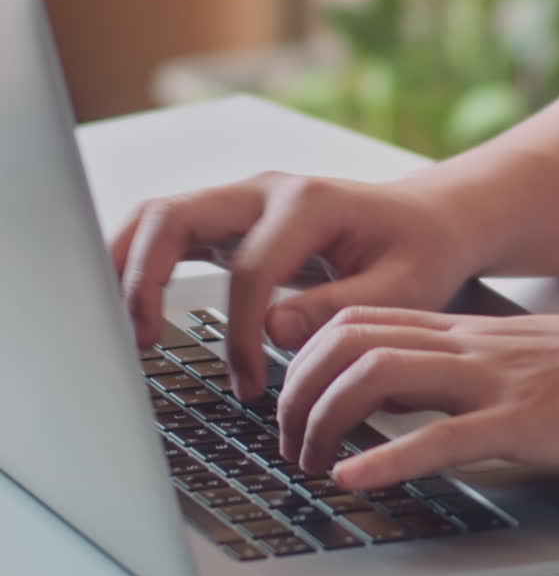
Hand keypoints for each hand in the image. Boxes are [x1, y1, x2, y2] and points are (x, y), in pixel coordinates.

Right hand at [111, 171, 473, 397]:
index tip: (251, 385)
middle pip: (174, 217)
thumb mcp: (404, 288)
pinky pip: (168, 232)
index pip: (248, 269)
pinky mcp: (231, 220)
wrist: (430, 219)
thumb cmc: (421, 252)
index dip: (240, 333)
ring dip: (125, 265)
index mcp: (308, 203)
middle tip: (138, 344)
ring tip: (110, 328)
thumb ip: (340, 308)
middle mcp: (264, 191)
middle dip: (144, 280)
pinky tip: (124, 306)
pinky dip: (138, 263)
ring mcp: (242, 200)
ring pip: (158, 216)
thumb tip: (272, 333)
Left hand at [275, 307, 558, 489]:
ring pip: (379, 375)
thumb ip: (463, 364)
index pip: (358, 318)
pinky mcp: (526, 422)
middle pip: (349, 340)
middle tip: (285, 441)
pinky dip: (387, 457)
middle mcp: (468, 344)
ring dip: (325, 420)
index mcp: (466, 329)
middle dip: (297, 389)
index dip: (306, 355)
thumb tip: (411, 390)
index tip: (290, 398)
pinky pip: (443, 436)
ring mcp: (494, 380)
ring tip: (308, 463)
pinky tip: (355, 478)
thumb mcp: (520, 356)